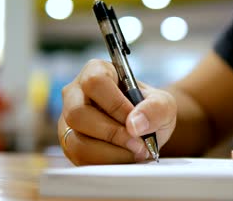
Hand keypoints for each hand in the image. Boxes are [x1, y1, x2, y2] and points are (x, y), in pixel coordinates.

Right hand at [58, 59, 176, 164]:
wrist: (146, 129)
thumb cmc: (150, 109)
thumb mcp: (164, 104)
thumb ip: (156, 108)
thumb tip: (134, 124)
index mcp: (97, 71)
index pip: (95, 83)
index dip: (115, 104)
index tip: (135, 120)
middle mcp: (75, 93)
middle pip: (77, 113)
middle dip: (112, 133)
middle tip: (139, 144)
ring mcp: (68, 120)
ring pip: (76, 141)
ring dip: (110, 153)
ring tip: (135, 153)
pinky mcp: (70, 143)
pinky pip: (79, 158)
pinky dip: (106, 162)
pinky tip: (125, 157)